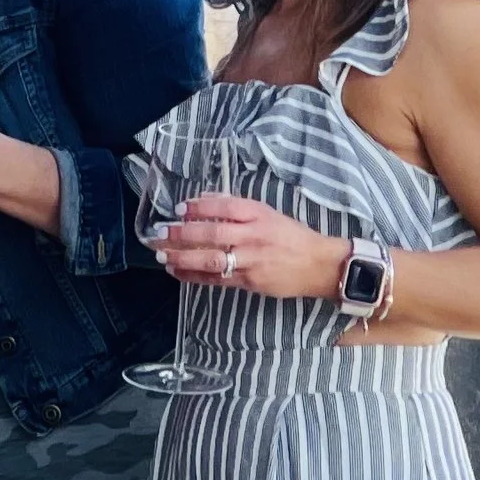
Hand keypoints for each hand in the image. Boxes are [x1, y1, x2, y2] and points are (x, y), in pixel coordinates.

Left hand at [157, 193, 349, 297]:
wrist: (320, 265)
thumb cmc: (291, 236)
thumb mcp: (268, 214)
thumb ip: (236, 206)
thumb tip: (203, 198)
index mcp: (259, 215)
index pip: (225, 206)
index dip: (200, 206)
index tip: (179, 208)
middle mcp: (254, 236)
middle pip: (214, 233)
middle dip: (183, 233)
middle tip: (160, 232)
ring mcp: (251, 260)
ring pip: (212, 259)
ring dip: (183, 257)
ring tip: (162, 255)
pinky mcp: (249, 281)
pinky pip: (216, 279)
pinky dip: (194, 276)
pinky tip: (176, 272)